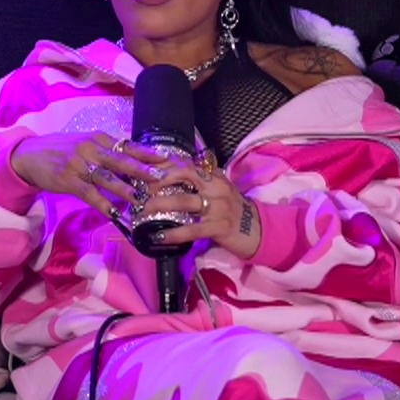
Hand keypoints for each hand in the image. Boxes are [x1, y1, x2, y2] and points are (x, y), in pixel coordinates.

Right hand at [8, 131, 173, 216]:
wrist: (29, 155)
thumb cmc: (61, 150)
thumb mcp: (84, 144)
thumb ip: (106, 152)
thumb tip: (133, 164)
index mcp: (98, 139)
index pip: (127, 146)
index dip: (146, 153)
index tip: (165, 159)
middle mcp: (90, 148)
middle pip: (121, 160)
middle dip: (142, 170)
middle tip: (161, 178)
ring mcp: (78, 164)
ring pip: (107, 177)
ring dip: (125, 189)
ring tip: (141, 199)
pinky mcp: (67, 179)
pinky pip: (89, 193)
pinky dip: (103, 204)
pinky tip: (115, 214)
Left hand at [130, 151, 261, 258]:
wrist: (259, 230)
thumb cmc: (232, 210)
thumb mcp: (217, 191)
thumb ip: (197, 183)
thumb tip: (164, 179)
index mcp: (213, 175)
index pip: (185, 162)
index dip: (162, 163)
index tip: (141, 165)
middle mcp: (216, 186)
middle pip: (184, 173)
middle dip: (159, 179)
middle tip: (140, 189)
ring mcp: (219, 206)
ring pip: (184, 200)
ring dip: (160, 205)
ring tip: (142, 210)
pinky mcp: (220, 227)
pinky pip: (192, 229)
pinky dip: (173, 233)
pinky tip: (159, 236)